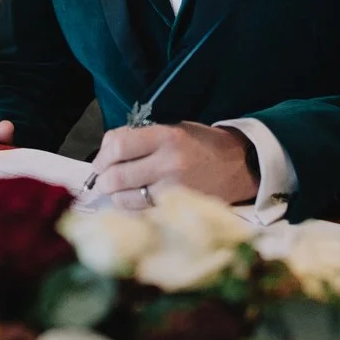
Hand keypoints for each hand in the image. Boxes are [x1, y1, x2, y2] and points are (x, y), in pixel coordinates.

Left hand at [89, 121, 255, 208]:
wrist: (238, 165)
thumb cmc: (200, 144)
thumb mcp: (173, 128)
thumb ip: (140, 137)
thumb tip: (106, 152)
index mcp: (166, 136)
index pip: (118, 145)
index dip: (102, 154)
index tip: (101, 160)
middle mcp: (168, 163)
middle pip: (116, 176)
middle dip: (102, 179)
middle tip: (103, 178)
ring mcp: (172, 189)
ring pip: (124, 198)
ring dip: (114, 195)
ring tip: (117, 189)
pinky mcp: (176, 207)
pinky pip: (139, 211)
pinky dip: (128, 206)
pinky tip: (132, 199)